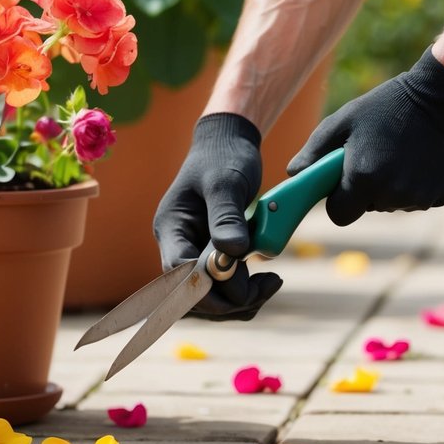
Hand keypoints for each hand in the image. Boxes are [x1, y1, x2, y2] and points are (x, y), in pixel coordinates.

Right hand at [153, 113, 282, 320]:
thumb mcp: (226, 181)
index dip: (206, 287)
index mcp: (171, 228)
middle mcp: (177, 245)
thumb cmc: (223, 156)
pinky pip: (224, 287)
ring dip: (241, 299)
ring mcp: (194, 252)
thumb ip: (226, 216)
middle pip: (193, 293)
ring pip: (210, 297)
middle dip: (229, 299)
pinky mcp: (213, 256)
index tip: (242, 287)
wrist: (228, 143)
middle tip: (269, 285)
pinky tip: (268, 279)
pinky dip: (246, 291)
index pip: (178, 273)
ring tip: (272, 283)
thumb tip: (233, 253)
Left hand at [288, 48, 443, 223]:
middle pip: (370, 207)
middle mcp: (394, 195)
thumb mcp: (343, 122)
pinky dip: (420, 183)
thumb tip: (292, 174)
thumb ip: (313, 152)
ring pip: (396, 203)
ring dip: (394, 186)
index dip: (339, 200)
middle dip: (367, 189)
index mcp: (364, 179)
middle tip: (377, 155)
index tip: (345, 180)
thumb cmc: (386, 105)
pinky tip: (423, 157)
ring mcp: (423, 197)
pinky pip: (422, 198)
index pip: (339, 215)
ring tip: (401, 151)